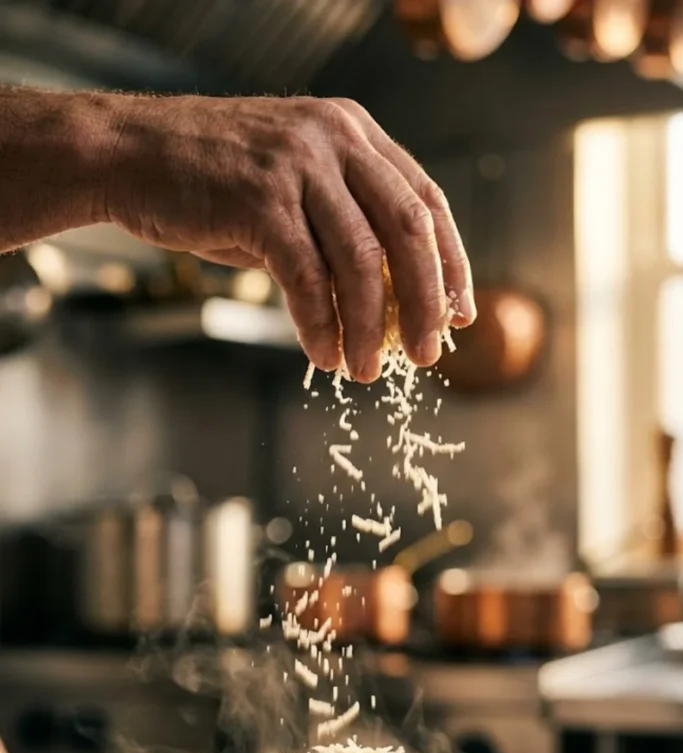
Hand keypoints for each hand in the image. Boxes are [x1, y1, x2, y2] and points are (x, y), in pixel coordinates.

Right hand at [104, 95, 474, 381]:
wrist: (127, 155)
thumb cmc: (209, 180)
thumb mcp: (289, 190)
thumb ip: (338, 229)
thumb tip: (386, 300)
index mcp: (353, 132)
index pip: (427, 201)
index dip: (453, 263)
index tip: (462, 313)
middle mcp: (334, 139)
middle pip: (410, 230)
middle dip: (427, 302)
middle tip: (430, 354)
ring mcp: (298, 165)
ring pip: (362, 260)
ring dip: (372, 327)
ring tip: (368, 370)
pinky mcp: (259, 200)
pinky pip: (307, 277)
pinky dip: (320, 324)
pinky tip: (323, 356)